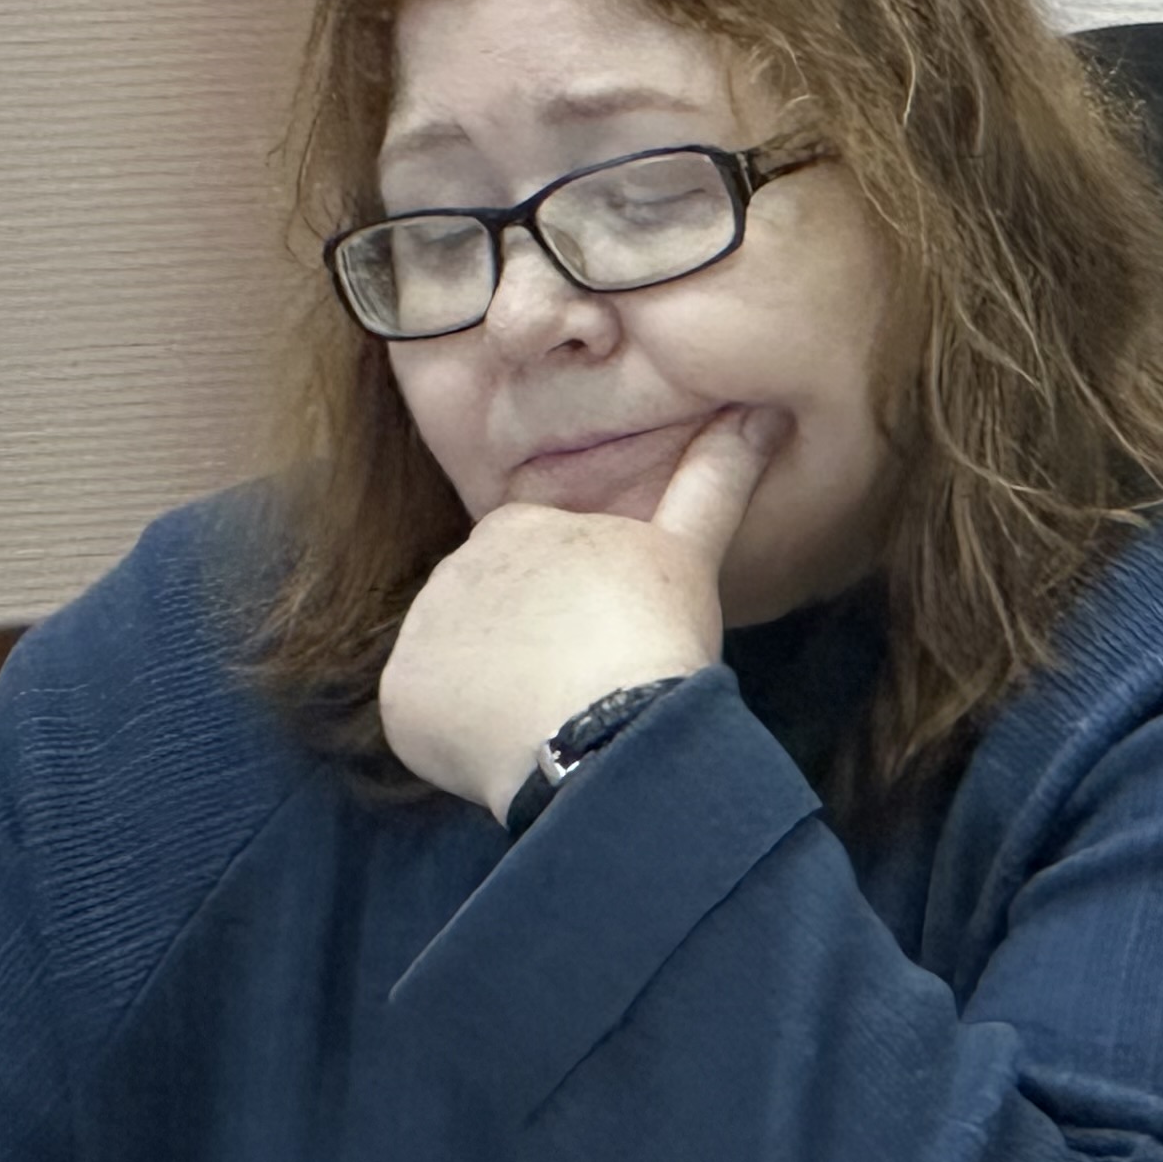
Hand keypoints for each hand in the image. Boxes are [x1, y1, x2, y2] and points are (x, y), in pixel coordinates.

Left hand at [379, 408, 782, 813]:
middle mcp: (454, 567)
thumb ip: (714, 480)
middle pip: (492, 615)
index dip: (570, 612)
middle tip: (579, 686)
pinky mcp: (401, 692)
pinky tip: (509, 748)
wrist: (603, 725)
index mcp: (517, 526)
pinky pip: (425, 718)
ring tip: (550, 719)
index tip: (603, 642)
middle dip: (527, 647)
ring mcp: (421, 629)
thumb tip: (761, 413)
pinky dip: (458, 739)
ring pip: (458, 665)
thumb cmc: (652, 637)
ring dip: (494, 691)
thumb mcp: (688, 550)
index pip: (534, 568)